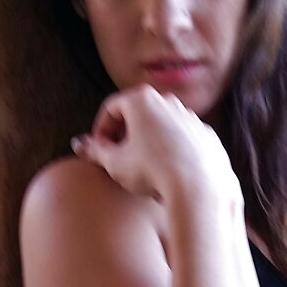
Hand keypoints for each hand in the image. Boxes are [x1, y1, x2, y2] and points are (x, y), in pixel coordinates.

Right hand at [71, 85, 238, 206]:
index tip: (97, 151)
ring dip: (148, 144)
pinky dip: (172, 153)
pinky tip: (167, 174)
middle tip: (116, 159)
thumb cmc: (152, 170)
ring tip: (142, 169)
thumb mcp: (114, 163)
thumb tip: (79, 144)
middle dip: (123, 135)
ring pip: (162, 128)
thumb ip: (94, 151)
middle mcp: (169, 102)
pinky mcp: (207, 136)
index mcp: (142, 100)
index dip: (99, 130)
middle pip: (138, 115)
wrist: (198, 187)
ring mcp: (191, 118)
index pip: (111, 108)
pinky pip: (183, 142)